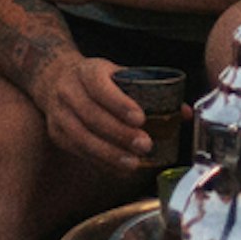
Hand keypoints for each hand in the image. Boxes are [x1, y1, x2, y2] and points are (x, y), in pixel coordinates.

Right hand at [32, 53, 151, 170]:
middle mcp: (68, 91)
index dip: (119, 103)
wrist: (55, 79)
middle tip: (145, 145)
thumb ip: (150, 91)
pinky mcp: (57, 134)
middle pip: (91, 115)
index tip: (141, 118)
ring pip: (81, 137)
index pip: (100, 86)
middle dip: (120, 133)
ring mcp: (59, 114)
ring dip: (109, 153)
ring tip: (133, 163)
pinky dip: (100, 161)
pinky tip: (119, 168)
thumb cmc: (96, 80)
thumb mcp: (118, 74)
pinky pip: (79, 150)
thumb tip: (185, 113)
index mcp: (87, 71)